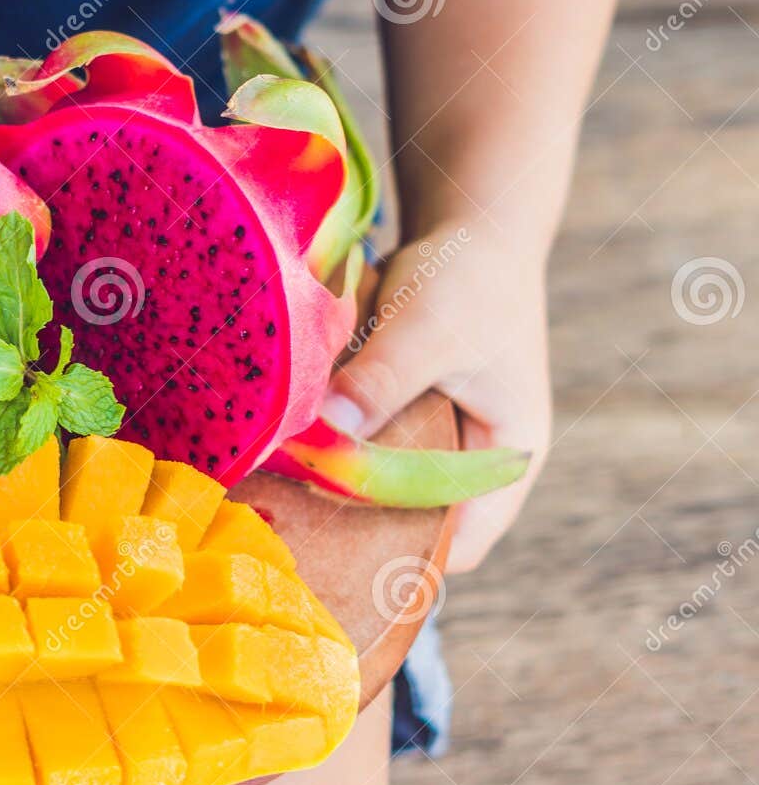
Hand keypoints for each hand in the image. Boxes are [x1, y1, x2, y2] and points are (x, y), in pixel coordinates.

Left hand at [319, 223, 551, 572]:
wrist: (470, 224)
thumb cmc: (468, 277)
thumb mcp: (428, 327)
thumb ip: (383, 379)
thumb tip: (328, 428)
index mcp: (508, 460)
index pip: (459, 544)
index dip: (402, 560)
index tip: (333, 552)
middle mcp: (474, 465)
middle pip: (411, 527)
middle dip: (354, 527)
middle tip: (287, 524)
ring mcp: (438, 444)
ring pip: (380, 494)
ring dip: (336, 488)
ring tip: (276, 491)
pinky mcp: (402, 421)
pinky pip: (363, 454)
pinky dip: (331, 452)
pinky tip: (285, 449)